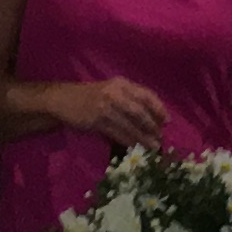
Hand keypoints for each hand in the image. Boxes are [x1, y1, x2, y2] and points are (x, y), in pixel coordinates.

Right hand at [49, 78, 167, 147]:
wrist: (63, 100)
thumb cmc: (91, 96)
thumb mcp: (111, 90)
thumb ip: (130, 99)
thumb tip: (153, 118)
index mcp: (122, 84)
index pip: (146, 95)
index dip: (159, 108)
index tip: (167, 121)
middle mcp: (115, 93)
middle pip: (140, 111)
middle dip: (152, 126)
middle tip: (160, 138)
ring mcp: (105, 106)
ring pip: (130, 124)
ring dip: (143, 137)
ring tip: (152, 147)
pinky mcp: (96, 120)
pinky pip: (117, 133)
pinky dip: (129, 141)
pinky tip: (135, 147)